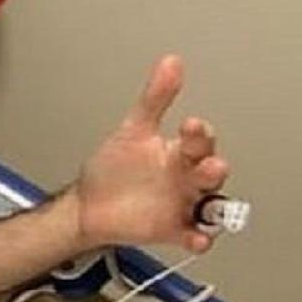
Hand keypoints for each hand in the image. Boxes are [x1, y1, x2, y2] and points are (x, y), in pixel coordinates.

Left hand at [72, 55, 229, 252]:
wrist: (87, 204)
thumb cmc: (113, 169)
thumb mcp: (133, 131)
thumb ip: (155, 99)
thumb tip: (171, 63)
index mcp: (179, 153)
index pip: (198, 140)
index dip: (198, 133)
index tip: (190, 125)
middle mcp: (186, 179)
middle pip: (210, 172)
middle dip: (212, 168)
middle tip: (207, 163)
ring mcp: (182, 205)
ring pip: (210, 205)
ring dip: (215, 205)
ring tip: (208, 204)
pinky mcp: (172, 229)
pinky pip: (193, 236)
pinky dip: (198, 238)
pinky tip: (196, 238)